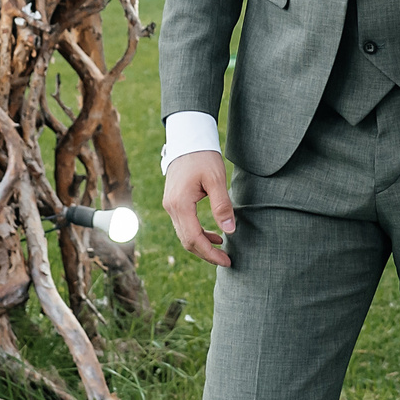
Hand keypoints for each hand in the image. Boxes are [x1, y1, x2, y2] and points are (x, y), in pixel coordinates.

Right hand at [163, 150, 235, 266]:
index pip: (194, 239)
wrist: (187, 139)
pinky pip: (184, 225)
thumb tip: (230, 231)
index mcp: (180, 204)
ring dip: (202, 244)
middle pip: (187, 241)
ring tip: (222, 248)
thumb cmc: (203, 156)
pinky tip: (214, 234)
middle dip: (206, 254)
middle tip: (226, 260)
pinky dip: (197, 233)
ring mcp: (170, 205)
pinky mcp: (173, 202)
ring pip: (184, 235)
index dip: (210, 254)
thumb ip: (222, 205)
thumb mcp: (216, 179)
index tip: (227, 261)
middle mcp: (171, 207)